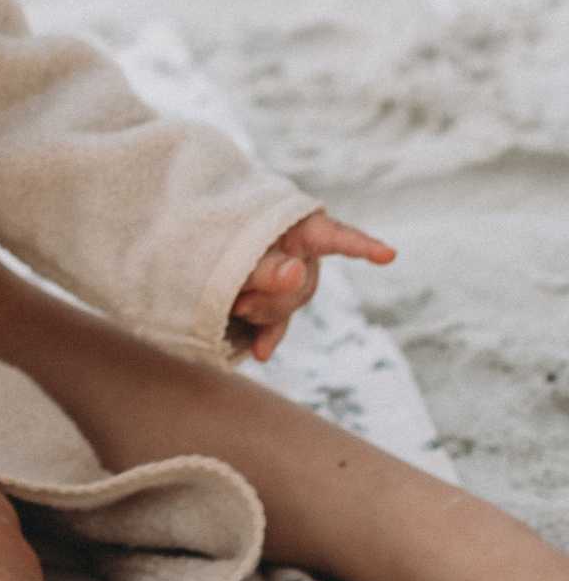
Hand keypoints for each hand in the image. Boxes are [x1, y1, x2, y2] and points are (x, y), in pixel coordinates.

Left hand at [230, 210, 396, 361]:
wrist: (193, 240)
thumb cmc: (214, 231)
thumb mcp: (234, 243)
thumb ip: (264, 262)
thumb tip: (298, 272)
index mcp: (300, 227)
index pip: (333, 235)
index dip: (359, 244)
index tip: (387, 254)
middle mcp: (301, 253)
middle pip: (304, 283)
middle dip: (274, 295)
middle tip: (237, 299)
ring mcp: (288, 279)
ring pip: (289, 305)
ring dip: (262, 311)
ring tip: (233, 307)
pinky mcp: (270, 301)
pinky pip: (275, 323)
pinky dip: (266, 335)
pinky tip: (260, 352)